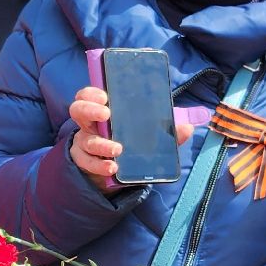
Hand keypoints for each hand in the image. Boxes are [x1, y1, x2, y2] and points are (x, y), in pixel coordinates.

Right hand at [67, 86, 192, 191]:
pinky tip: (111, 168)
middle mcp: (91, 124)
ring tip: (117, 149)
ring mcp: (85, 143)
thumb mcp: (151, 135)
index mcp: (104, 111)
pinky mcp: (85, 162)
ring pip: (84, 140)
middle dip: (90, 110)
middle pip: (78, 110)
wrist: (119, 172)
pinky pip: (87, 162)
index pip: (89, 95)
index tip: (104, 95)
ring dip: (101, 144)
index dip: (92, 92)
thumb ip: (168, 131)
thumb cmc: (132, 143)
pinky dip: (99, 165)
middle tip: (106, 114)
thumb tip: (188, 127)